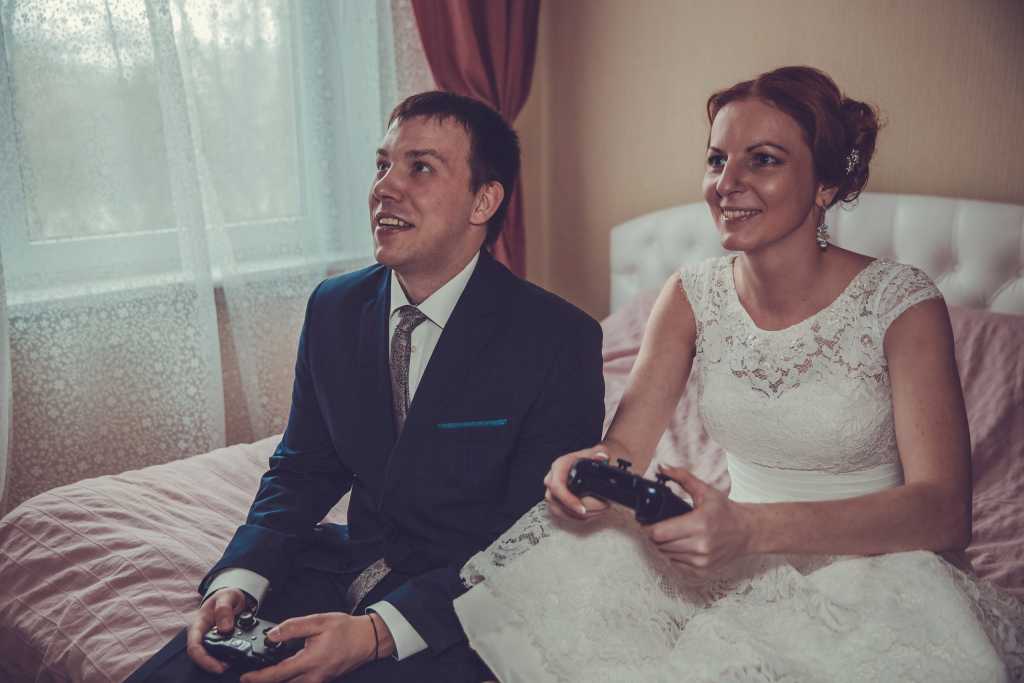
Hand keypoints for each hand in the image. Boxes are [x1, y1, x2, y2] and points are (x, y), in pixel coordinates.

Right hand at [186, 587, 247, 673]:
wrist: (231, 598)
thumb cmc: (226, 597)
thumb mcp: (227, 596)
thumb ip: (224, 609)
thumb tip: (225, 629)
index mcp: (198, 623)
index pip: (194, 646)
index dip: (203, 659)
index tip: (217, 666)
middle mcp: (201, 634)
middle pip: (200, 655)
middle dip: (211, 664)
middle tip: (227, 667)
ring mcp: (208, 639)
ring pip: (208, 655)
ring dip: (218, 662)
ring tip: (231, 663)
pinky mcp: (217, 642)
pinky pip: (218, 653)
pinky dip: (225, 657)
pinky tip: (233, 658)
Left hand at [240, 612, 387, 682]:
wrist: (368, 640)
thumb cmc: (347, 630)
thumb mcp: (319, 621)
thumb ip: (293, 627)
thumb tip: (272, 635)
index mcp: (311, 661)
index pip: (278, 674)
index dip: (258, 677)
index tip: (245, 676)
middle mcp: (314, 676)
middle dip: (264, 681)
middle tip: (248, 676)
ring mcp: (318, 681)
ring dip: (277, 681)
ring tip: (263, 673)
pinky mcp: (322, 681)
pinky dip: (289, 679)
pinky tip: (284, 671)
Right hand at [544, 447, 610, 520]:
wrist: (589, 462)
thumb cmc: (590, 458)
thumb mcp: (597, 453)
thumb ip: (600, 454)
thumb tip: (602, 457)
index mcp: (559, 466)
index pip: (557, 487)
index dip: (568, 500)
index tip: (582, 509)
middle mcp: (552, 479)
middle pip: (556, 502)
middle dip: (578, 511)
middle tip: (600, 509)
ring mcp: (553, 491)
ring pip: (559, 511)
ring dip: (580, 516)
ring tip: (600, 511)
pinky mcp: (557, 501)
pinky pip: (562, 514)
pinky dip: (577, 517)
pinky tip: (592, 513)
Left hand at [646, 465, 754, 576]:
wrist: (747, 532)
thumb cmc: (726, 512)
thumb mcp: (705, 491)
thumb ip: (682, 477)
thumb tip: (663, 467)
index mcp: (699, 523)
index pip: (660, 533)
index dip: (649, 528)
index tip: (646, 522)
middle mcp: (701, 545)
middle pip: (660, 545)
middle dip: (655, 535)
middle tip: (659, 526)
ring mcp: (702, 561)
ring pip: (667, 555)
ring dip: (664, 546)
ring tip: (672, 535)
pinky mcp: (703, 571)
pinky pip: (676, 565)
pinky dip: (675, 556)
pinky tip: (681, 545)